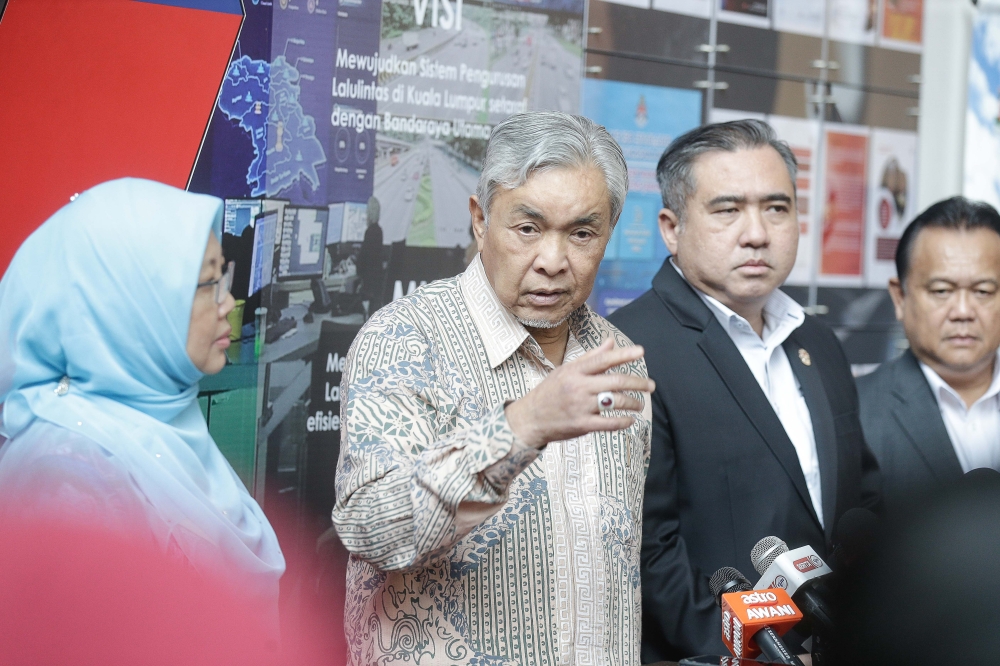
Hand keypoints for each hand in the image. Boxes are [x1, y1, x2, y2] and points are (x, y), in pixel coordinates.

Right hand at [504, 338, 654, 448]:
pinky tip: (629, 420)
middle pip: (616, 381)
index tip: (641, 351)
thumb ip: (590, 357)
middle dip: (638, 382)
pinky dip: (623, 421)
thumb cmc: (549, 392)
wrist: (529, 419)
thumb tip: (611, 342)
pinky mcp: (582, 425)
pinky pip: (609, 423)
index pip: (604, 360)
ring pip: (616, 402)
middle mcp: (579, 387)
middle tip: (651, 385)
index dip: (624, 355)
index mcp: (575, 371)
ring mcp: (580, 407)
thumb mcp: (565, 370)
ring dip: (633, 403)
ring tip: (640, 404)